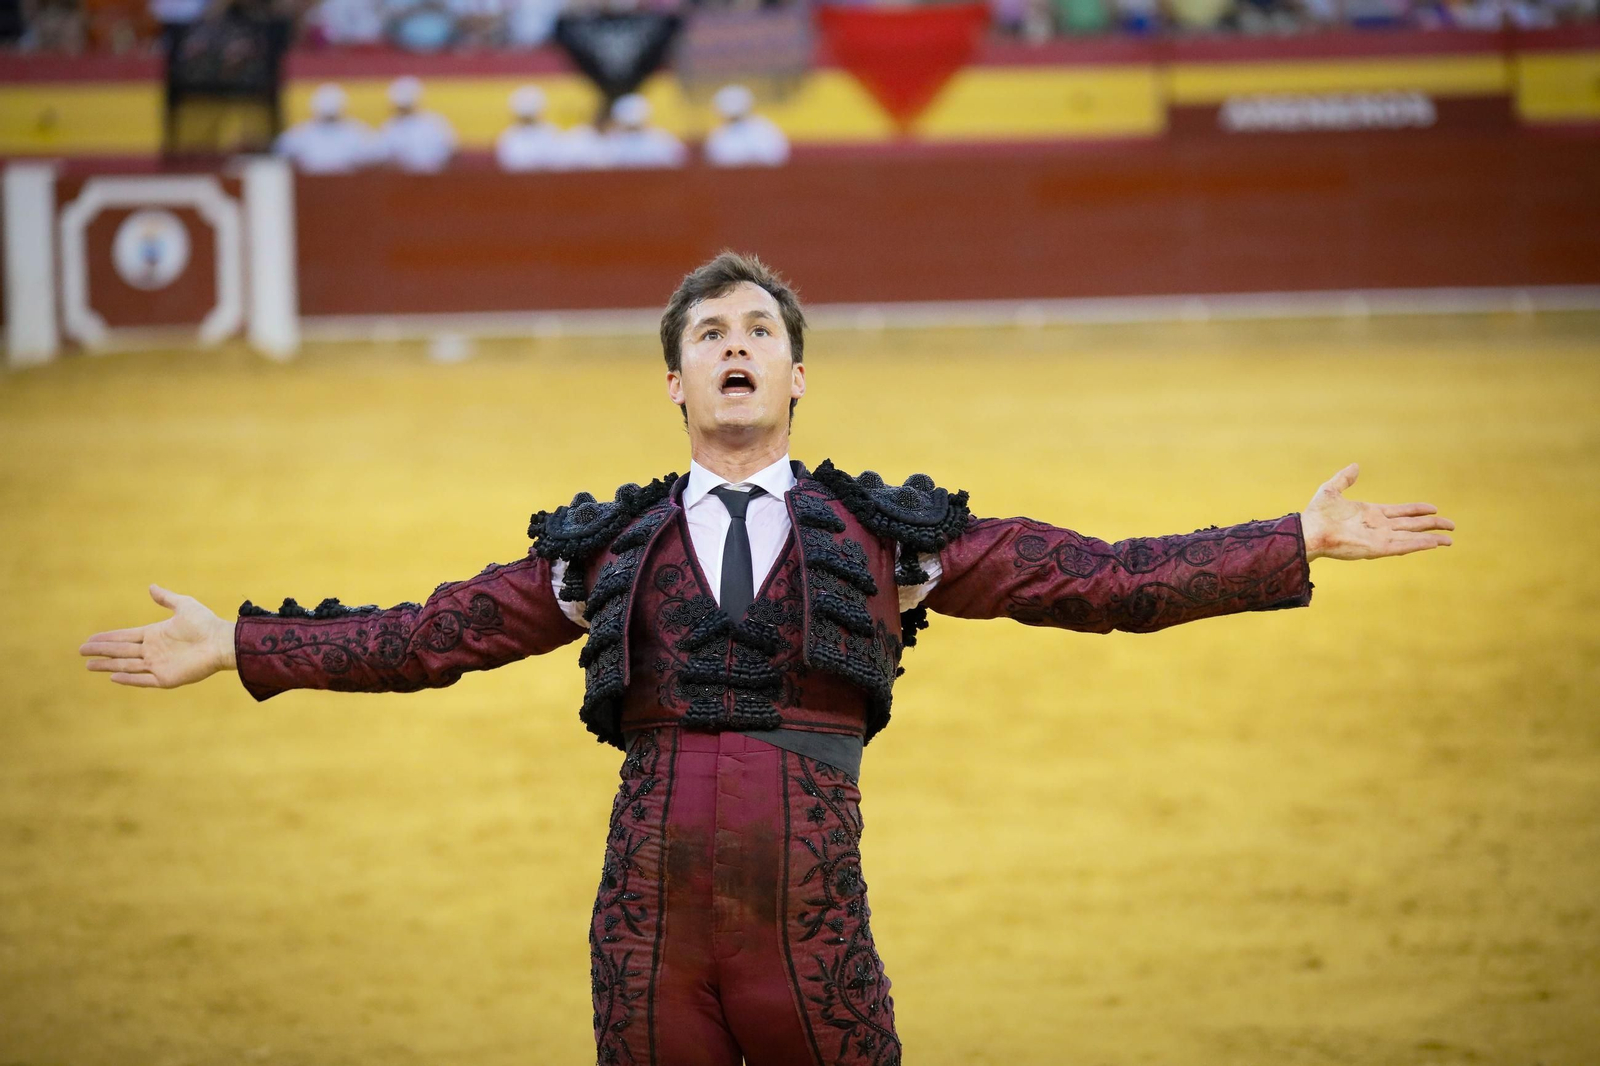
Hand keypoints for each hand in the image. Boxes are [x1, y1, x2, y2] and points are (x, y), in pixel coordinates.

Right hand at [79, 584, 235, 688]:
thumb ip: (166, 598)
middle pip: (121, 651)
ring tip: (89, 665)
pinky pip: (142, 679)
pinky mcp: (166, 678)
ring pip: (126, 665)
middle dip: (101, 651)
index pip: (125, 637)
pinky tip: (113, 676)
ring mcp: (159, 665)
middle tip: (81, 651)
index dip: (107, 638)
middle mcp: (154, 650)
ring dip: (108, 665)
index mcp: (155, 634)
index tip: (90, 639)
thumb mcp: (184, 606)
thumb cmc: (206, 623)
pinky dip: (128, 678)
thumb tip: (151, 587)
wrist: (222, 642)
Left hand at [1300, 463, 1454, 561]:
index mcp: (1371, 514)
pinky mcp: (1377, 548)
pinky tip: (1432, 543)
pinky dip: (1418, 544)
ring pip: (1412, 537)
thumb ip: (1345, 479)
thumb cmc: (1316, 514)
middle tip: (1452, 525)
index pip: (1401, 512)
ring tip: (1449, 539)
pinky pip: (1402, 545)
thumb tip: (1356, 466)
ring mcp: (1379, 537)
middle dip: (1432, 525)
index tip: (1434, 508)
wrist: (1308, 530)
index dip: (1417, 510)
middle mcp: (1378, 526)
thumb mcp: (1331, 490)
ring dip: (1431, 538)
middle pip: (1412, 525)